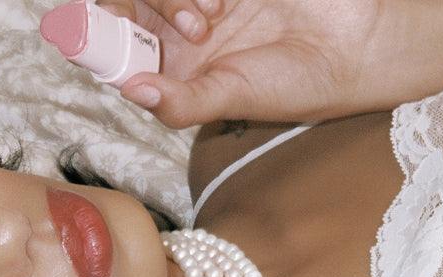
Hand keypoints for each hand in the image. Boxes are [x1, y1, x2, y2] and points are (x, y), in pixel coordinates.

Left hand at [97, 0, 384, 127]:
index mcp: (171, 68)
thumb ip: (182, 102)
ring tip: (212, 16)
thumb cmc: (297, 84)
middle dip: (134, 8)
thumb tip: (132, 91)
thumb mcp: (234, 99)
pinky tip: (225, 0)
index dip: (94, 37)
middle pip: (124, 5)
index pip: (114, 48)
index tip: (85, 33)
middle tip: (187, 27)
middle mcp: (178, 30)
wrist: (357, 44)